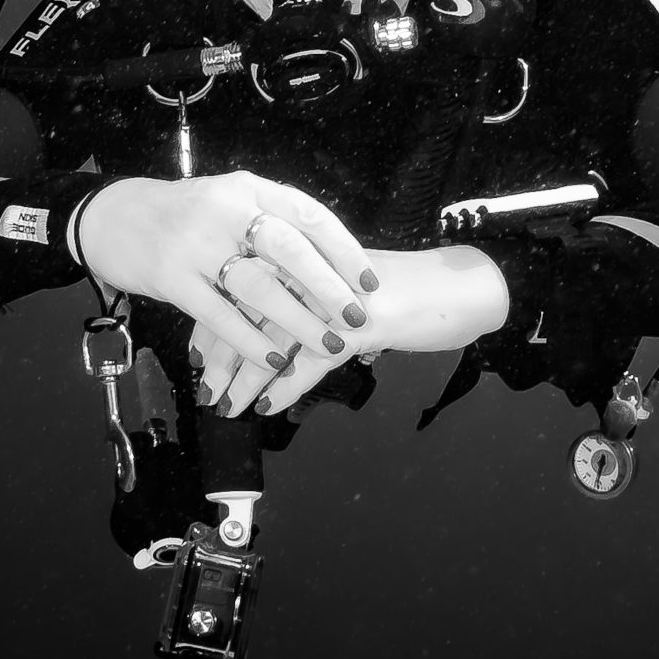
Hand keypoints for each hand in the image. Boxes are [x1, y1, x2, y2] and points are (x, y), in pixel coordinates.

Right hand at [75, 171, 379, 367]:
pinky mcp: (171, 277)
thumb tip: (329, 262)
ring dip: (297, 320)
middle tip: (355, 318)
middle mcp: (226, 210)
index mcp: (249, 189)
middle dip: (328, 288)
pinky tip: (274, 359)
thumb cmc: (183, 215)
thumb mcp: (229, 201)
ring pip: (257, 286)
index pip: (308, 215)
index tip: (369, 281)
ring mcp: (196, 244)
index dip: (343, 250)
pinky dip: (250, 340)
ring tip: (326, 345)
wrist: (111, 216)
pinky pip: (218, 314)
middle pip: (289, 249)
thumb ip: (271, 223)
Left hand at [193, 244, 511, 416]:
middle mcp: (314, 267)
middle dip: (221, 353)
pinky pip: (312, 359)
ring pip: (274, 335)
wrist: (461, 286)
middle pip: (249, 308)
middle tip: (205, 388)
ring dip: (245, 376)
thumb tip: (264, 333)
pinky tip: (266, 406)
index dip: (216, 319)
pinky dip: (286, 386)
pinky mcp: (360, 323)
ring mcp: (335, 295)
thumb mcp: (344, 294)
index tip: (197, 353)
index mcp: (307, 253)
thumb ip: (307, 303)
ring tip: (226, 406)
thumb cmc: (404, 292)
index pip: (245, 281)